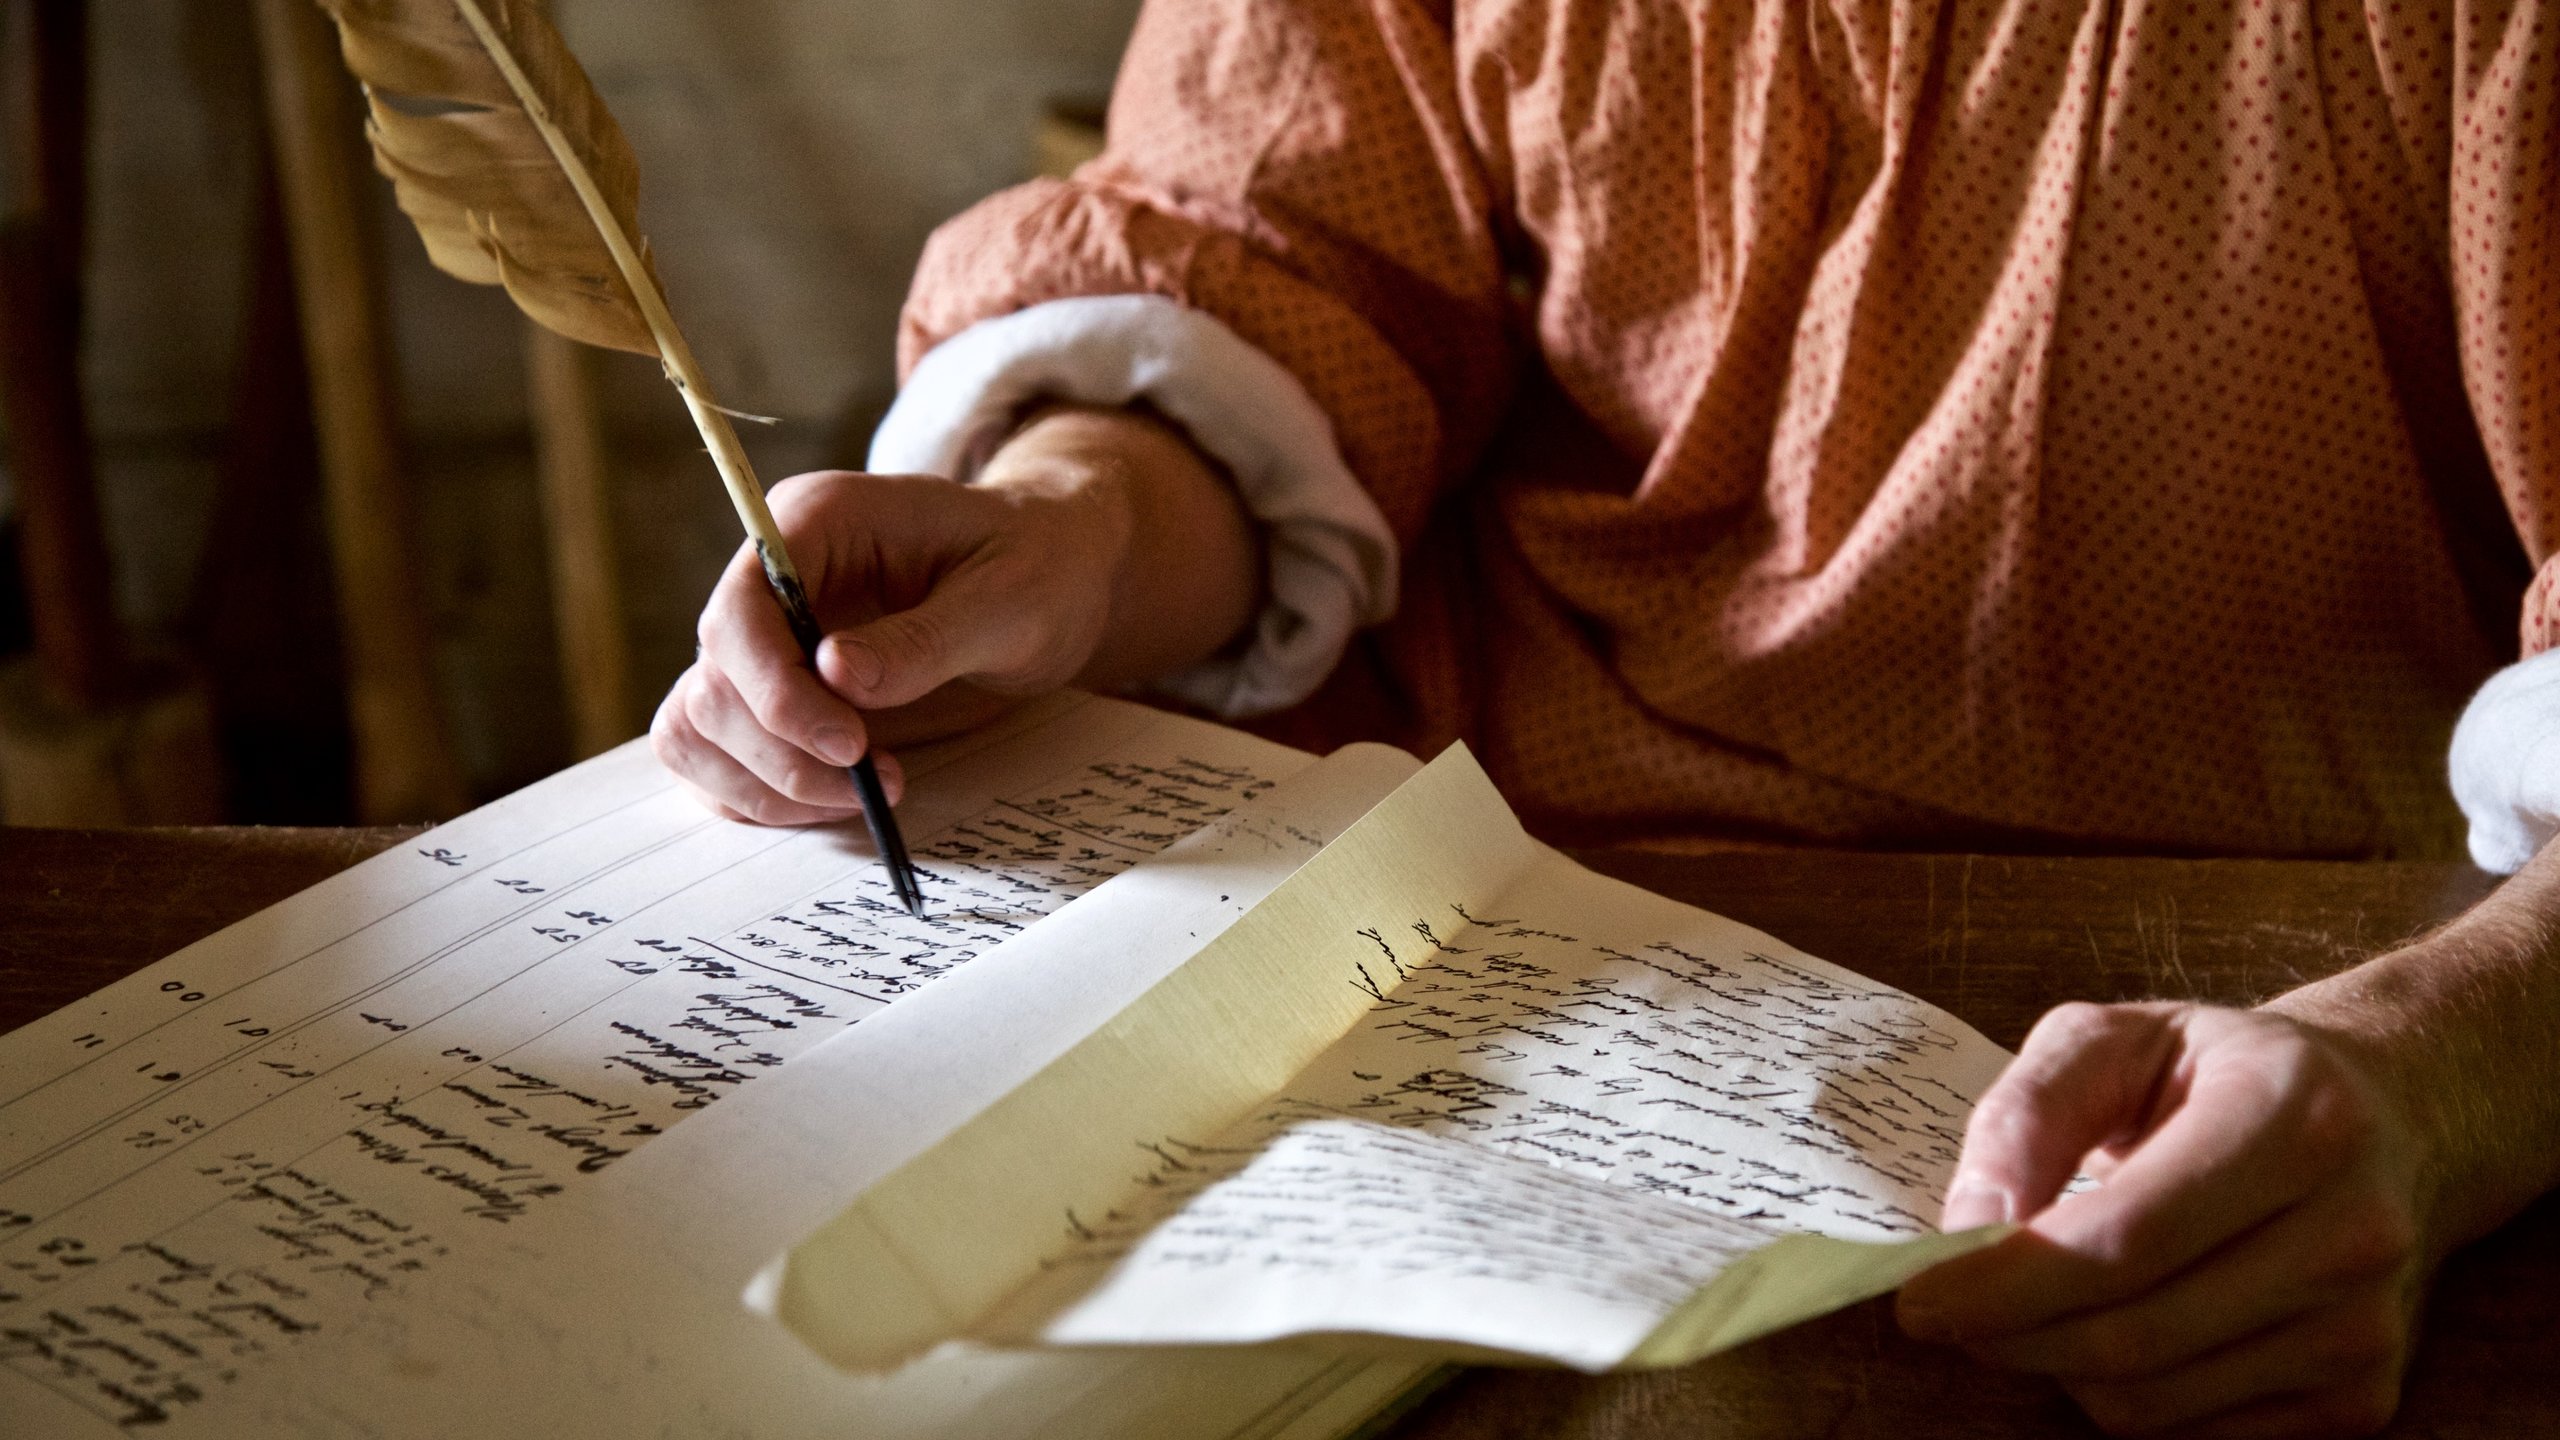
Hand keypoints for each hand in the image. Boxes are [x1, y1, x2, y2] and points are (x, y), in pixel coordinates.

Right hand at [651, 406, 1258, 824]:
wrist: (1056, 580)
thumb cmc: (1038, 567)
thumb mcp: (1007, 596)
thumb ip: (924, 638)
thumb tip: (835, 674)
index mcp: (815, 521)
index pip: (740, 610)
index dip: (776, 689)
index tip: (849, 745)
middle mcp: (770, 577)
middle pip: (716, 678)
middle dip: (783, 750)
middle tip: (875, 781)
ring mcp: (767, 637)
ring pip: (702, 723)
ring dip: (767, 783)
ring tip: (865, 796)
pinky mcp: (778, 692)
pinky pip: (721, 752)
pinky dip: (759, 794)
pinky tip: (830, 805)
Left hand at [1897, 1002, 2433, 1437]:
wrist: (2385, 1120)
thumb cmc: (2217, 1072)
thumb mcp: (2111, 1039)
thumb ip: (2026, 1114)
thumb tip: (1969, 1229)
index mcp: (2294, 1117)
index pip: (2125, 1237)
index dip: (2008, 1281)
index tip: (1920, 1294)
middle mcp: (2352, 1229)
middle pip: (2134, 1333)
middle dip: (2011, 1332)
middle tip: (1947, 1308)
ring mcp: (2365, 1326)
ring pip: (2153, 1400)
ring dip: (2058, 1364)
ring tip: (2034, 1303)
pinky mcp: (2361, 1398)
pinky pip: (2193, 1432)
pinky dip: (2124, 1392)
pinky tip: (2116, 1323)